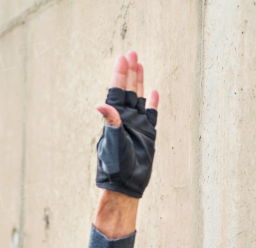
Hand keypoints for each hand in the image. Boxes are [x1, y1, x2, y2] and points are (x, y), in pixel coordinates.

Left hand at [92, 51, 159, 238]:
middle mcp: (126, 120)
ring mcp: (137, 127)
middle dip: (129, 72)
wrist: (125, 187)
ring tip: (140, 65)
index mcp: (116, 120)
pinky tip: (154, 92)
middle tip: (132, 53)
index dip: (120, 75)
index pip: (117, 91)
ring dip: (140, 82)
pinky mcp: (148, 135)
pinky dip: (153, 103)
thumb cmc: (115, 168)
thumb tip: (101, 104)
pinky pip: (152, 115)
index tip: (123, 58)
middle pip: (128, 90)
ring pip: (139, 98)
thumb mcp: (112, 143)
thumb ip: (110, 123)